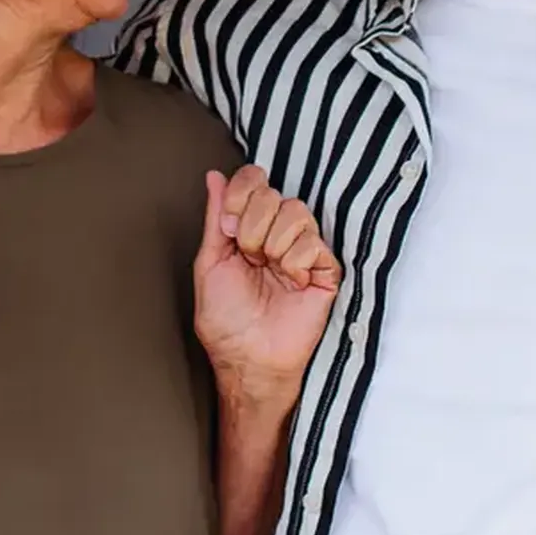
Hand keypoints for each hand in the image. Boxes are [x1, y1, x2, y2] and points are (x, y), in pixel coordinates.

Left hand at [189, 167, 338, 402]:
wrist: (249, 357)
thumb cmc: (226, 319)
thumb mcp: (210, 262)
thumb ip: (214, 216)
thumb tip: (214, 177)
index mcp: (249, 227)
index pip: (254, 180)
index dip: (241, 194)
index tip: (228, 225)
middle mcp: (277, 233)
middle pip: (273, 194)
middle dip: (251, 228)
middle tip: (249, 259)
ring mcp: (302, 250)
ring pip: (296, 212)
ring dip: (273, 245)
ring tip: (270, 272)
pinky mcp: (325, 269)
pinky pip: (313, 243)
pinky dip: (294, 264)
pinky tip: (291, 283)